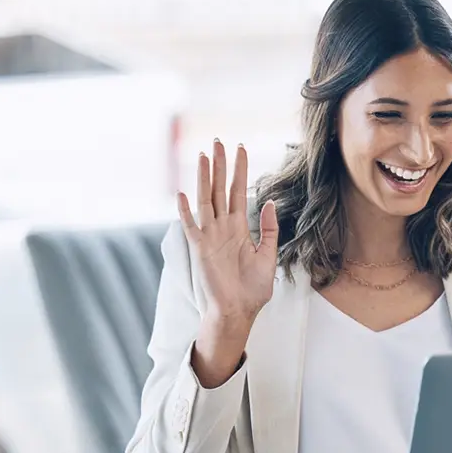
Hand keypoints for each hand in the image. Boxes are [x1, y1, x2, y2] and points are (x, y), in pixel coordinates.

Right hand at [178, 139, 279, 325]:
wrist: (240, 310)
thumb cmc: (253, 288)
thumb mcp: (268, 256)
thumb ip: (269, 229)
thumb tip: (269, 202)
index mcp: (239, 227)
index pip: (239, 191)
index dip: (240, 170)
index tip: (241, 149)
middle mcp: (223, 227)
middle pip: (220, 189)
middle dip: (220, 165)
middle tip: (218, 141)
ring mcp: (210, 236)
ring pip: (206, 200)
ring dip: (204, 179)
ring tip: (204, 156)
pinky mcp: (200, 250)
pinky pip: (191, 227)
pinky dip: (185, 212)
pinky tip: (182, 195)